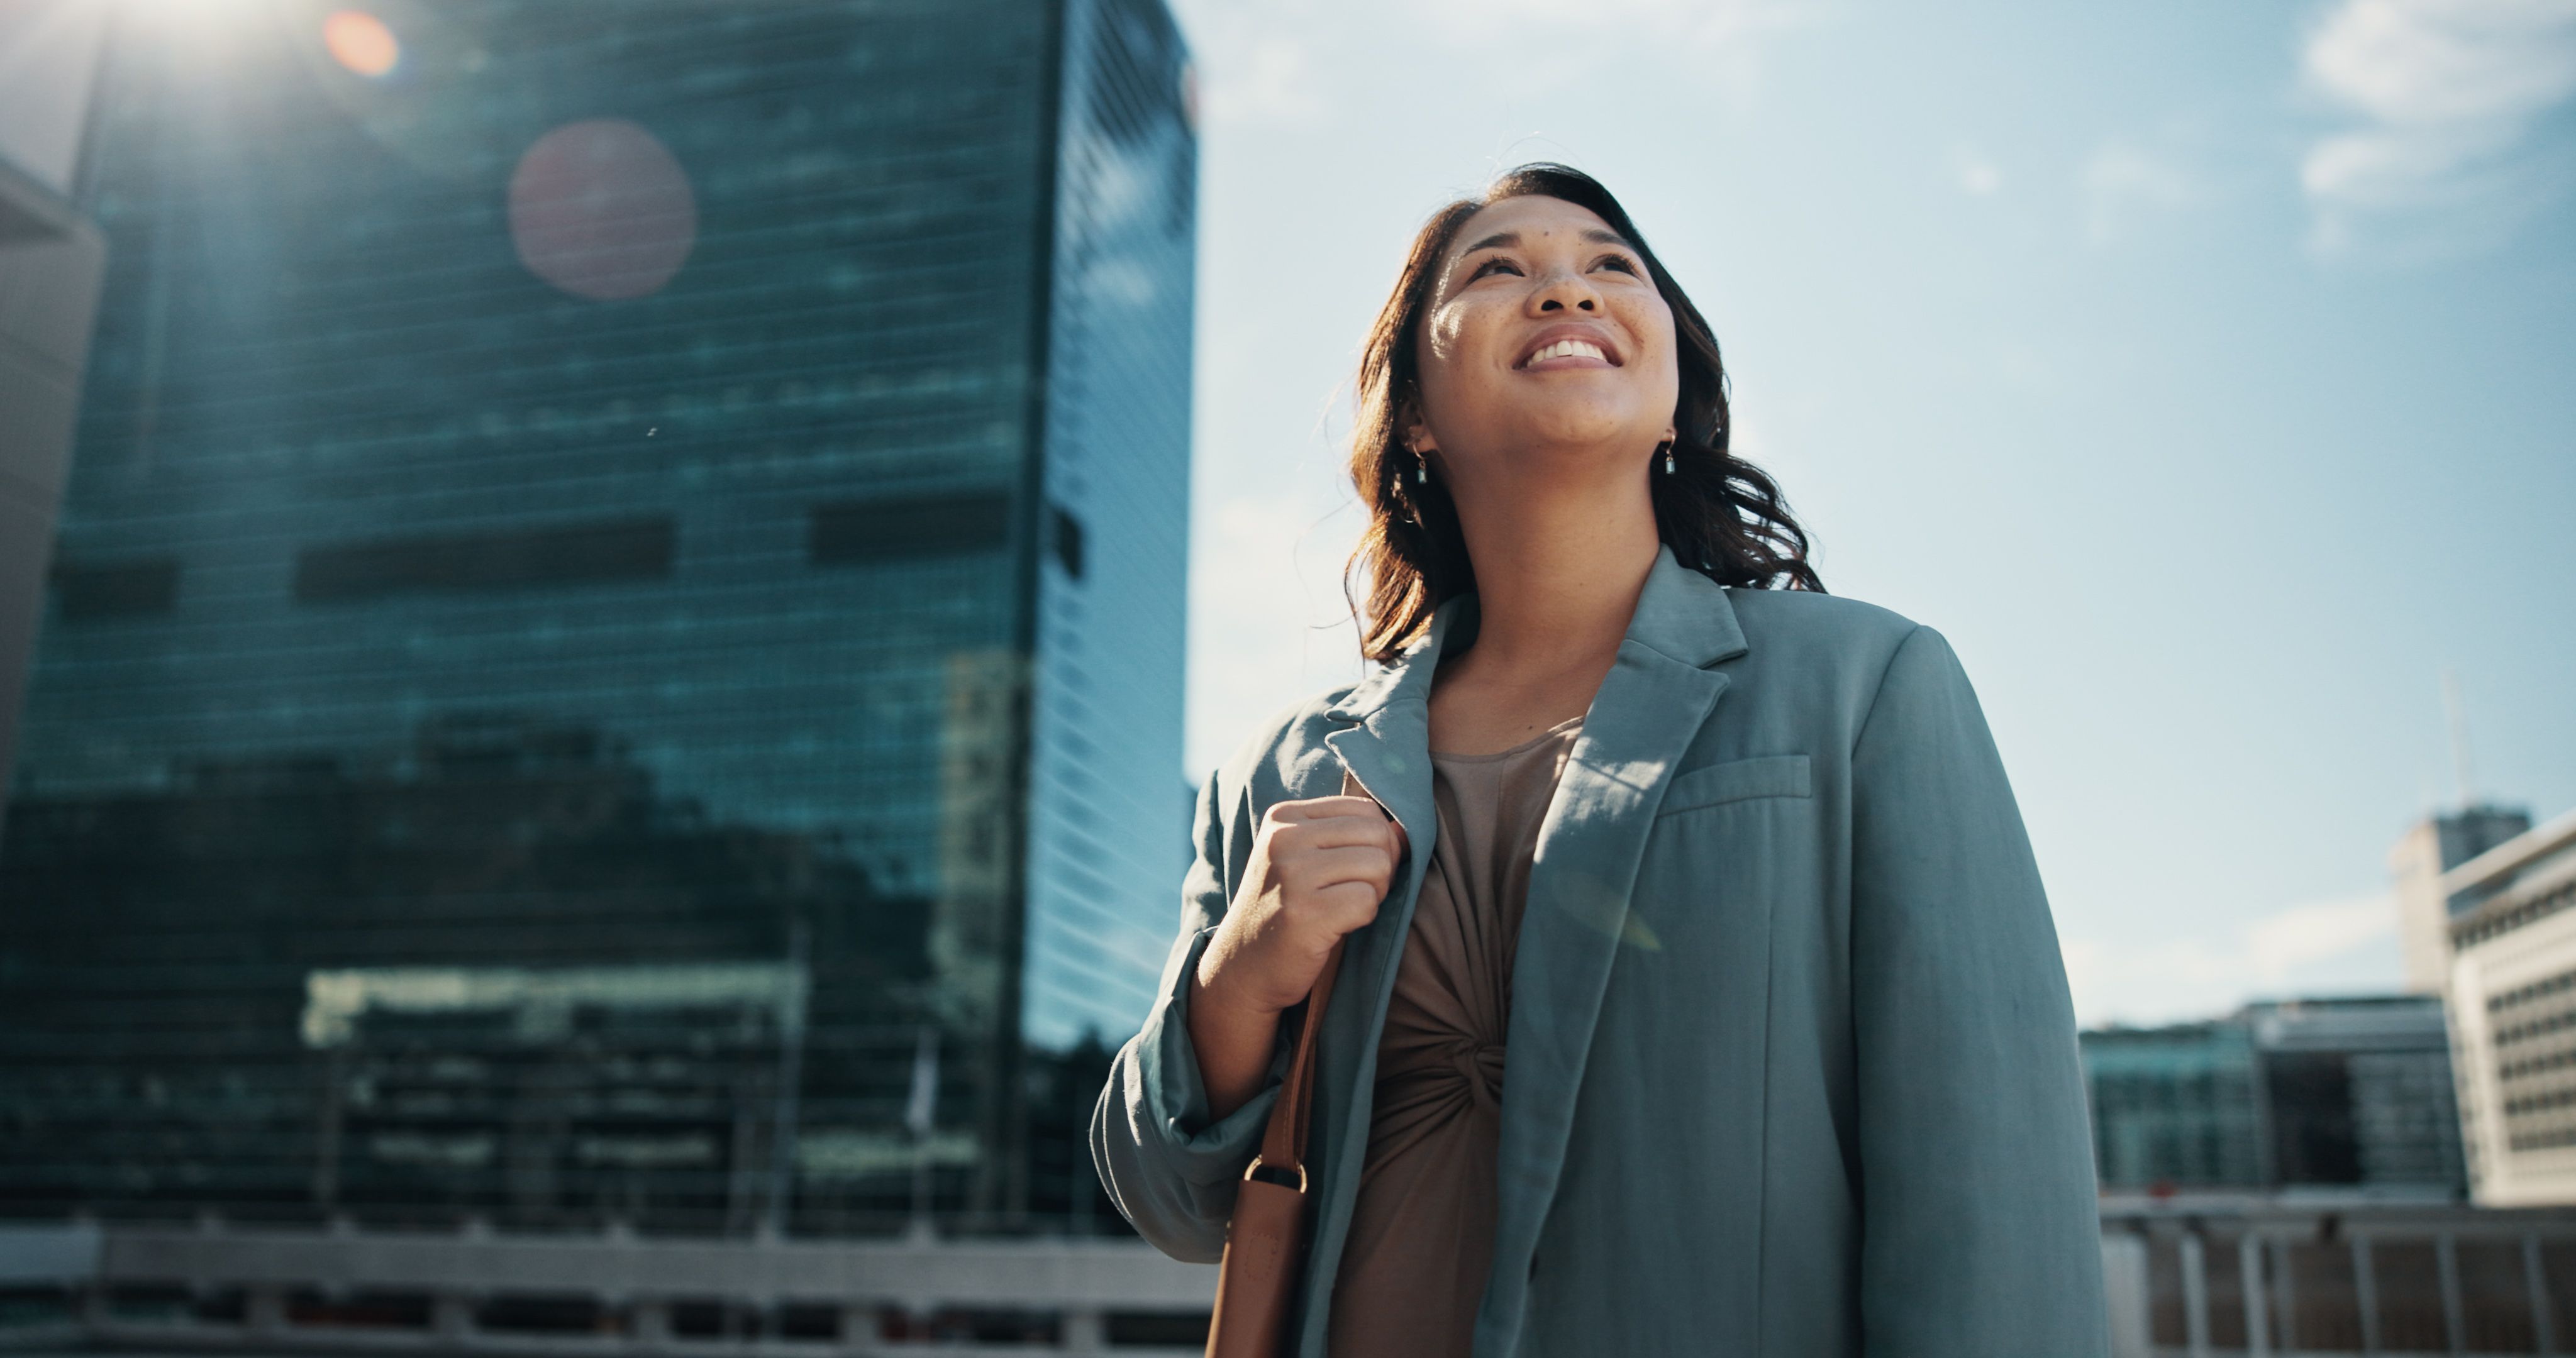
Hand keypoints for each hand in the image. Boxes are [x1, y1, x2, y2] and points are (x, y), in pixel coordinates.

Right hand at [1188, 794, 1407, 1117]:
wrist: (1244, 967)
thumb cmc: (1285, 910)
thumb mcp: (1304, 859)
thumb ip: (1351, 837)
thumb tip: (1407, 831)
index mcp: (1284, 817)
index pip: (1365, 809)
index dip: (1377, 842)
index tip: (1353, 871)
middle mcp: (1283, 839)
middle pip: (1377, 834)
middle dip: (1381, 867)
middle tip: (1353, 894)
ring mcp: (1292, 875)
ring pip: (1378, 866)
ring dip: (1373, 894)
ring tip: (1341, 909)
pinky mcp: (1305, 913)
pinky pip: (1367, 901)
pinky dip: (1363, 918)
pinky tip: (1336, 927)